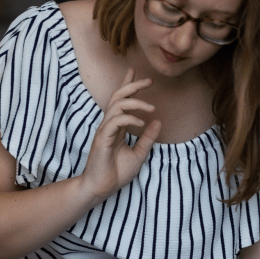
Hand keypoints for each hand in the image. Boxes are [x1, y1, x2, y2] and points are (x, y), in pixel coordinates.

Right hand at [80, 68, 161, 202]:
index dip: (127, 85)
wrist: (101, 188)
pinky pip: (116, 121)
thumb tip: (158, 122)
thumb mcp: (139, 154)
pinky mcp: (103, 138)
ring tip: (151, 107)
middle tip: (149, 81)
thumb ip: (147, 139)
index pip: (120, 101)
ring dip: (136, 102)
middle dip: (132, 86)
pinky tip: (142, 123)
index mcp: (116, 127)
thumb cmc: (116, 173)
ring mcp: (104, 130)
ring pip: (117, 105)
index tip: (133, 71)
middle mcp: (109, 125)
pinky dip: (130, 119)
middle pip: (118, 96)